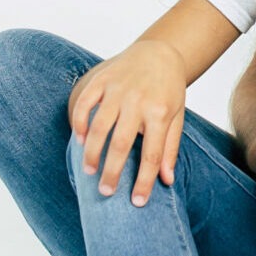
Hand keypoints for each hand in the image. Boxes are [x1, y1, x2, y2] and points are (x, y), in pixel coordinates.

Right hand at [67, 40, 188, 205]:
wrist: (160, 52)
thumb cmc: (168, 90)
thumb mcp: (177, 117)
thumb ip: (170, 148)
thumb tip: (167, 181)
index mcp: (160, 113)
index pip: (152, 154)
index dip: (145, 181)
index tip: (138, 202)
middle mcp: (138, 101)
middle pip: (121, 143)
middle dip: (112, 171)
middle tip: (105, 191)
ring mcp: (118, 89)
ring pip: (99, 125)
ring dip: (91, 150)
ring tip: (88, 171)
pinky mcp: (102, 80)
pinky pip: (85, 103)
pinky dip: (79, 121)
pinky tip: (78, 139)